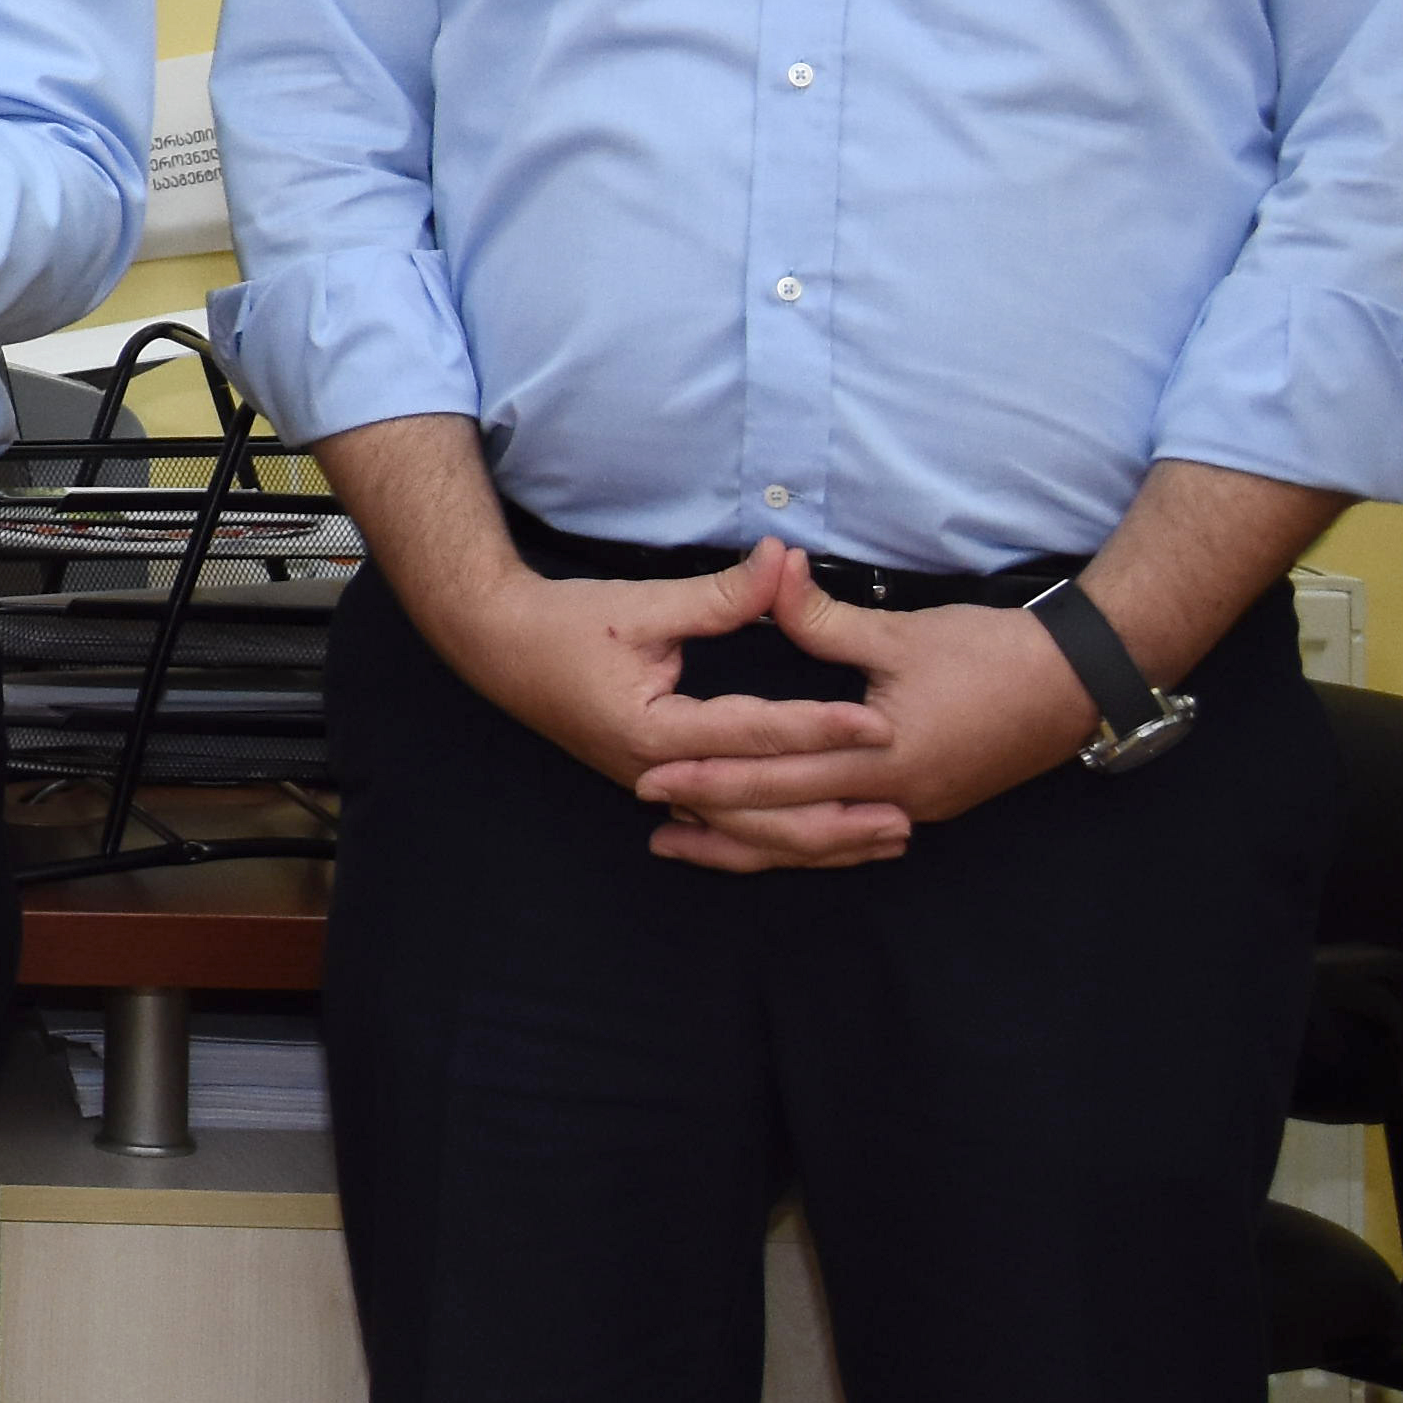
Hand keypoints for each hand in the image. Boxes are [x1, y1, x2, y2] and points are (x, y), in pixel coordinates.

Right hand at [395, 541, 904, 864]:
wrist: (498, 648)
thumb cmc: (566, 623)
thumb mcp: (644, 605)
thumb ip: (722, 594)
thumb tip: (783, 559)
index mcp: (652, 730)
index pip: (752, 733)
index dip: (817, 727)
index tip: (875, 723)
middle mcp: (657, 775)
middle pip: (758, 811)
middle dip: (834, 814)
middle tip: (903, 810)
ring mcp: (657, 790)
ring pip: (748, 836)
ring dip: (818, 841)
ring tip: (883, 840)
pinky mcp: (661, 790)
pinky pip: (730, 830)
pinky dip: (781, 840)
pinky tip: (826, 843)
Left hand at [626, 559, 1105, 869]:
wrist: (1080, 683)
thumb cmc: (992, 653)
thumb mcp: (900, 633)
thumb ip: (824, 618)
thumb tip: (771, 571)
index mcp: (882, 757)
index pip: (777, 774)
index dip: (712, 774)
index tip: (652, 772)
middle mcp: (896, 798)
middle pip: (789, 821)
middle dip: (718, 819)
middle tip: (650, 815)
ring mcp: (916, 807)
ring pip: (819, 839)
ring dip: (756, 842)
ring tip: (693, 841)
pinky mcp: (929, 803)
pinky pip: (850, 833)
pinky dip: (806, 838)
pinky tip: (773, 837)